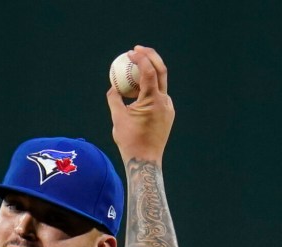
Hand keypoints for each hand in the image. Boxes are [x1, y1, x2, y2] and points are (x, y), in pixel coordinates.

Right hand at [106, 45, 174, 163]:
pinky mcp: (168, 114)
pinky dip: (150, 88)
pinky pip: (159, 96)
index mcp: (153, 101)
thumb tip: (113, 86)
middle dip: (150, 56)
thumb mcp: (117, 118)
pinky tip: (138, 89)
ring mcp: (168, 108)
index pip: (149, 72)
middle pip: (161, 71)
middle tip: (137, 50)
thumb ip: (114, 99)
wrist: (145, 161)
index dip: (140, 58)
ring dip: (149, 72)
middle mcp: (164, 102)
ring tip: (135, 67)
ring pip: (161, 83)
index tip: (130, 53)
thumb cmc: (129, 141)